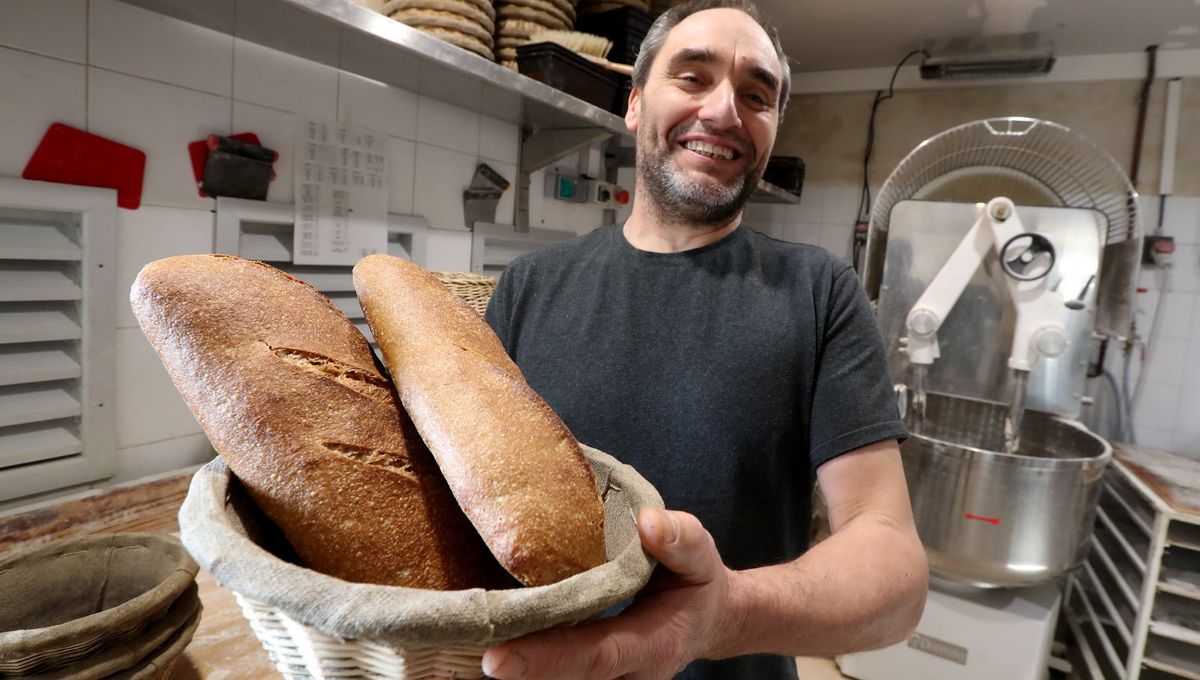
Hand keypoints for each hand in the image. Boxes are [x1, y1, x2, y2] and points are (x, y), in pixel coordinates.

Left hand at [481, 509, 734, 679]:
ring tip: (463, 640)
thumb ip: (680, 539)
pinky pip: (555, 673)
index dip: (546, 659)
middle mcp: (626, 675)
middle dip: (515, 668)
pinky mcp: (590, 675)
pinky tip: (485, 636)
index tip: (497, 658)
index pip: (595, 656)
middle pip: (564, 678)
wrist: (708, 620)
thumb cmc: (697, 582)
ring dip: (515, 667)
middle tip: (466, 650)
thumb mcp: (700, 554)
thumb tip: (649, 524)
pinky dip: (524, 661)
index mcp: (652, 645)